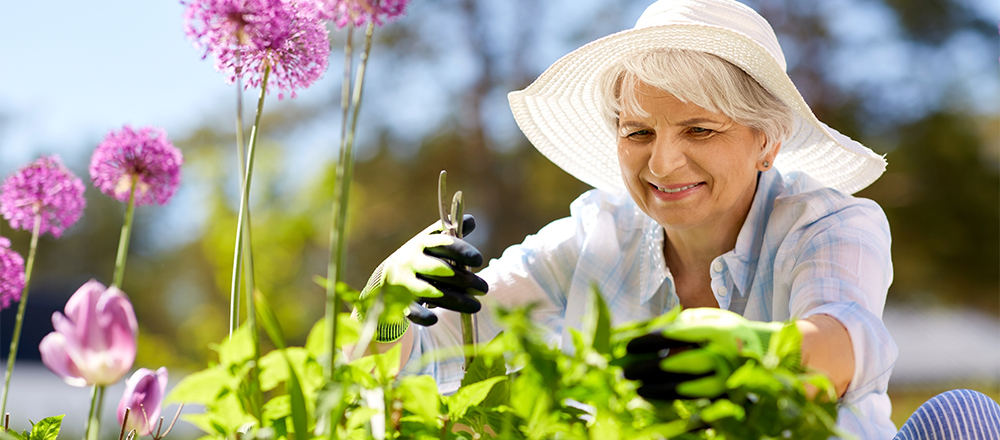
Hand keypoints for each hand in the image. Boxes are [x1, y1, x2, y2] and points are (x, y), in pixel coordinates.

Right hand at [365, 215, 487, 328]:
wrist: (385, 280)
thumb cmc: (417, 259)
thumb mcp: (429, 243)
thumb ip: (450, 233)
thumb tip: (471, 220)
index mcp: (421, 244)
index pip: (443, 244)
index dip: (461, 250)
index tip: (479, 259)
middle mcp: (411, 260)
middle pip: (441, 270)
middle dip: (465, 280)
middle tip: (485, 288)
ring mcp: (404, 281)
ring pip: (432, 291)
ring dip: (456, 300)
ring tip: (476, 306)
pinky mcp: (399, 301)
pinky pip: (411, 310)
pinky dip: (422, 315)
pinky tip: (435, 319)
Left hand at [621, 308, 783, 400]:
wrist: (771, 352)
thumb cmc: (730, 333)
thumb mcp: (711, 319)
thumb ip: (683, 325)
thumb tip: (646, 337)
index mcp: (717, 331)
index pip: (674, 335)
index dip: (648, 342)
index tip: (628, 346)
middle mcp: (723, 355)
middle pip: (677, 364)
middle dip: (647, 369)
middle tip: (626, 372)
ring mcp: (728, 379)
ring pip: (686, 389)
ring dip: (657, 390)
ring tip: (638, 388)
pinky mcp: (730, 397)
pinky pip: (698, 404)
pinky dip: (675, 402)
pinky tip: (658, 398)